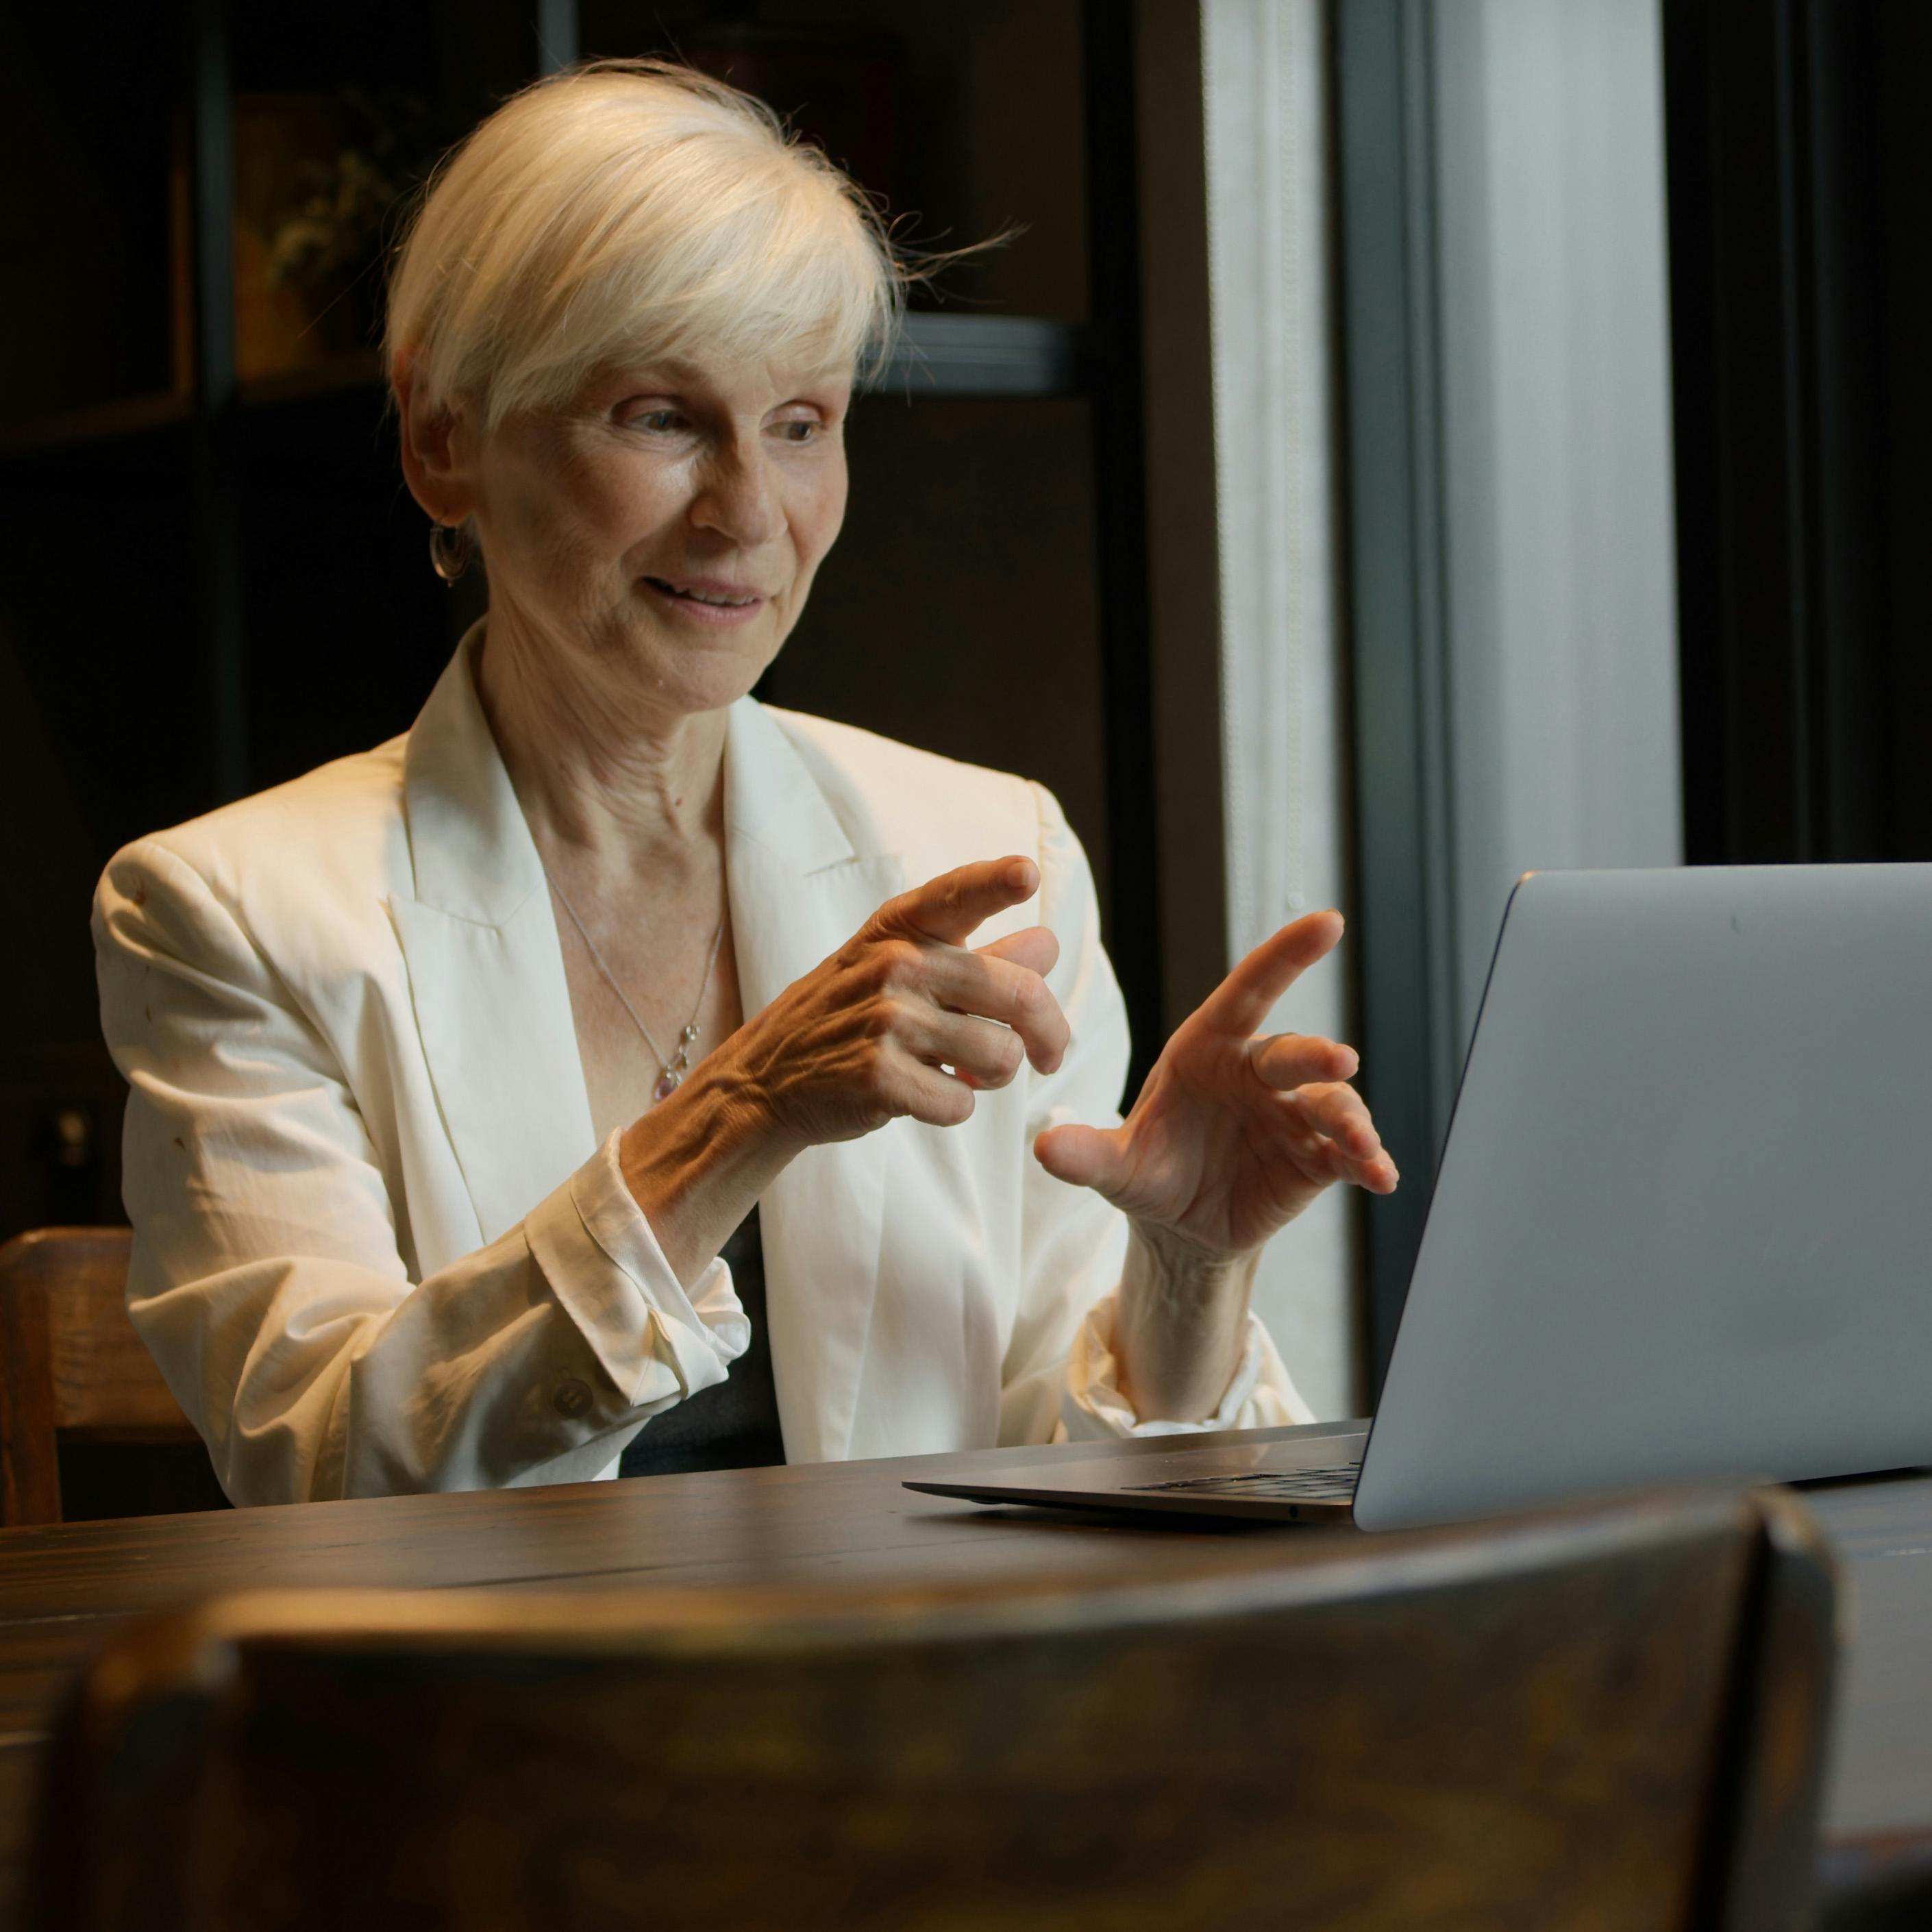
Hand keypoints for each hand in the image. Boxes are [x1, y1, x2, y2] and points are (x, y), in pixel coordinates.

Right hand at [716, 856, 1070, 1152]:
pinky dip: (954, 1109)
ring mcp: (885, 1019)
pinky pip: (962, 1104)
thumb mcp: (903, 971)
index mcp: (903, 929)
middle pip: (1021, 995)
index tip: (1026, 874)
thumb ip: (980, 959)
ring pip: (1002, 1057)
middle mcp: (896, 964)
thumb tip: (1048, 945)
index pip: (956, 895)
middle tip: (1049, 1057)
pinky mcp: (878, 1075)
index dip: (996, 882)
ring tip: (960, 1072)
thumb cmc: (848, 1017)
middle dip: (1050, 1035)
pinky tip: (924, 1096)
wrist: (765, 1078)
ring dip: (993, 1077)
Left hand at [1034, 910, 1395, 1264]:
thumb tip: (1043, 1148)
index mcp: (1209, 1049)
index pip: (1248, 992)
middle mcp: (1258, 1073)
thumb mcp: (1115, 1165)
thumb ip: (1086, 1154)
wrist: (1179, 1222)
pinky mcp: (1316, 1160)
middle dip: (1318, 1054)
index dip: (1285, 956)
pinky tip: (1383, 1178)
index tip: (1327, 922)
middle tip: (1340, 1060)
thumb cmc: (1148, 1168)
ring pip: (1331, 1104)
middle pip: (1294, 1052)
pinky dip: (1369, 1162)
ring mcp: (1292, 1115)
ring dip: (1350, 1120)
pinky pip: (1349, 1154)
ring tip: (1360, 1145)